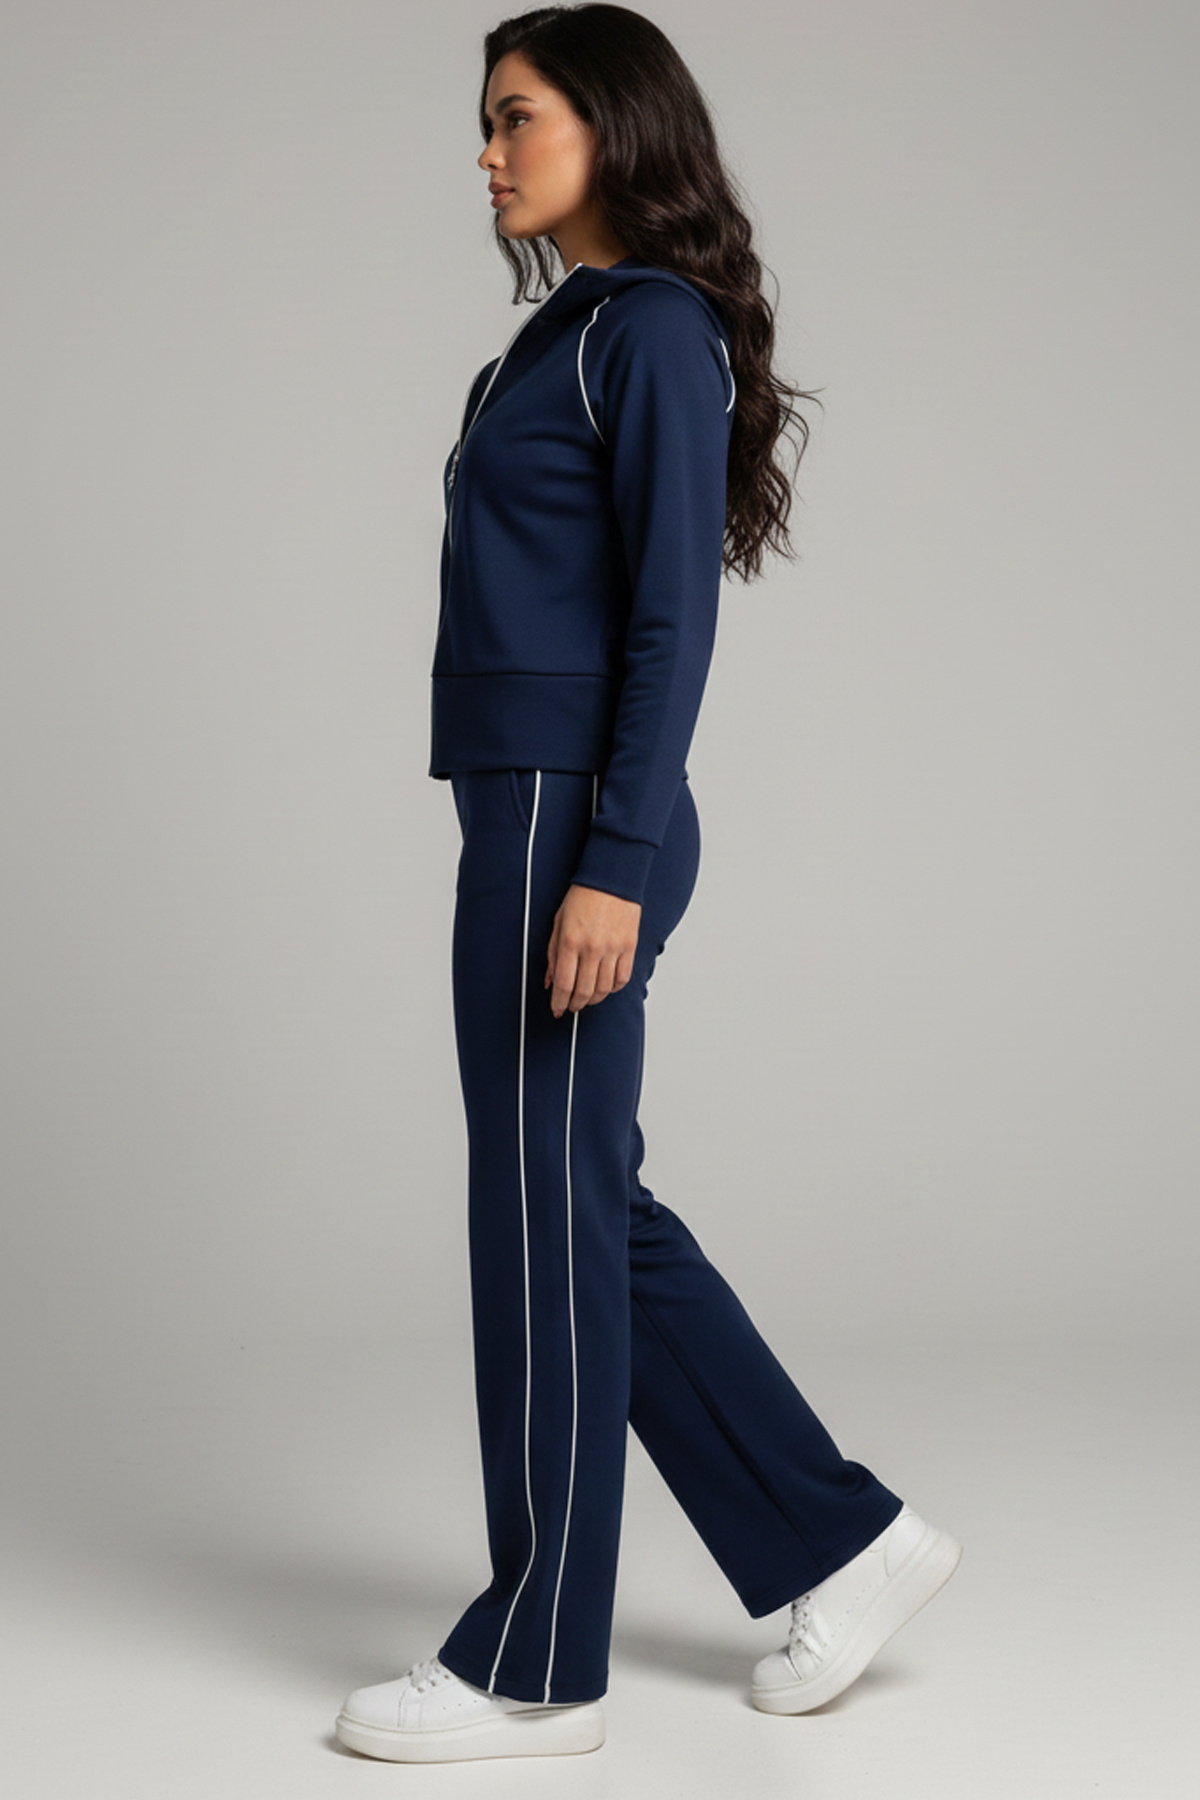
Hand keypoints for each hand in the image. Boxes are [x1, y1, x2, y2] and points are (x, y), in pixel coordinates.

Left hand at [545, 884, 640, 1017]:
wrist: (610, 879)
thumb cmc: (582, 897)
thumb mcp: (558, 923)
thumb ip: (553, 954)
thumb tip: (550, 981)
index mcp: (571, 941)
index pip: (564, 984)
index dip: (559, 1002)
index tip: (557, 1009)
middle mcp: (592, 948)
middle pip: (584, 991)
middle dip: (575, 1004)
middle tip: (571, 1006)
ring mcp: (613, 948)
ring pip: (604, 989)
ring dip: (593, 999)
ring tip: (587, 997)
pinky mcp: (629, 947)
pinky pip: (622, 978)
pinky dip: (613, 988)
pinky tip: (605, 986)